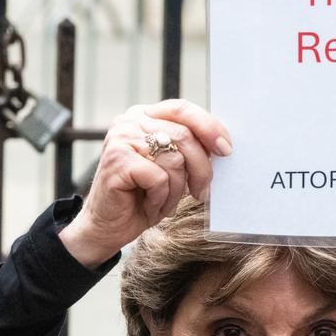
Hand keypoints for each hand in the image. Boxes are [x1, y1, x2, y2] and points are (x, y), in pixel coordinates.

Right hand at [59, 99, 231, 267]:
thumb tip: (223, 145)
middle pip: (184, 135)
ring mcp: (120, 138)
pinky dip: (160, 197)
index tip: (226, 149)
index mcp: (145, 116)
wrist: (108, 226)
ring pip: (174, 159)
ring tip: (161, 199)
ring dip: (176, 189)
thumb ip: (189, 149)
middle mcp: (130, 121)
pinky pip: (159, 178)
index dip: (208, 126)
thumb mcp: (173, 168)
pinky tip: (148, 203)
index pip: (182, 109)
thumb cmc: (144, 197)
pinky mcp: (117, 160)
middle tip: (202, 192)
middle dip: (201, 168)